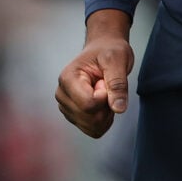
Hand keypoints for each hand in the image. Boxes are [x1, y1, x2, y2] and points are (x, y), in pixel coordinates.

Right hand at [55, 11, 133, 138]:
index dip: (105, 96)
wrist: (104, 49)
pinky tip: (105, 102)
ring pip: (92, 127)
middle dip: (107, 105)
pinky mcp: (74, 117)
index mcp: (67, 79)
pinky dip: (104, 120)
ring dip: (106, 113)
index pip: (88, 104)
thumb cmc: (109, 50)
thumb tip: (119, 109)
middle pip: (90, 118)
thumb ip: (118, 83)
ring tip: (105, 91)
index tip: (105, 80)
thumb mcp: (118, 59)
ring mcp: (67, 108)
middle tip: (107, 84)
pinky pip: (94, 130)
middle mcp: (62, 95)